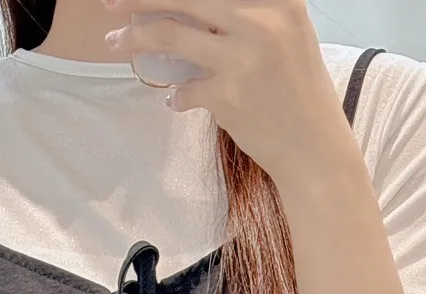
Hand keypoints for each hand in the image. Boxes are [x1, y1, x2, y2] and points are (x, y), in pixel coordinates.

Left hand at [103, 0, 339, 174]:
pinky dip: (176, 95)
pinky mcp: (228, 96)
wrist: (314, 146)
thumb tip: (188, 5)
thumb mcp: (287, 33)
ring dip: (135, 38)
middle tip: (111, 1)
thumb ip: (249, 12)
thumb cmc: (298, 89)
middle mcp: (261, 21)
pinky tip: (177, 99)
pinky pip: (183, 88)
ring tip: (116, 42)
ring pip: (170, 35)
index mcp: (278, 0)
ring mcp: (242, 59)